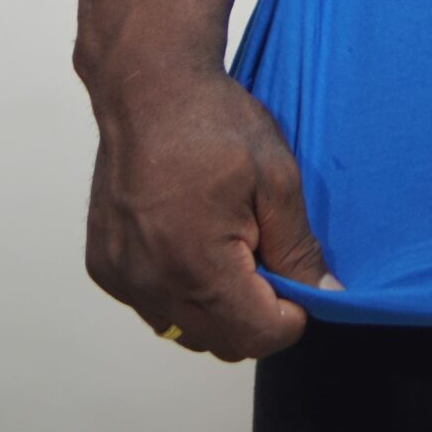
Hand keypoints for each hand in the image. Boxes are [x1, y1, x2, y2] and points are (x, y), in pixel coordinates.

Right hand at [83, 65, 342, 360]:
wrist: (148, 87)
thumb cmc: (213, 123)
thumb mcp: (277, 179)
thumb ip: (299, 248)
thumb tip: (326, 297)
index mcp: (197, 266)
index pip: (257, 337)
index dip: (291, 316)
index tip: (299, 280)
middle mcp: (151, 284)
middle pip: (221, 343)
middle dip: (256, 314)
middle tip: (267, 256)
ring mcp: (123, 279)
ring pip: (184, 330)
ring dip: (216, 307)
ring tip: (230, 245)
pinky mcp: (105, 268)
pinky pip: (153, 305)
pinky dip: (179, 289)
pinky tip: (191, 238)